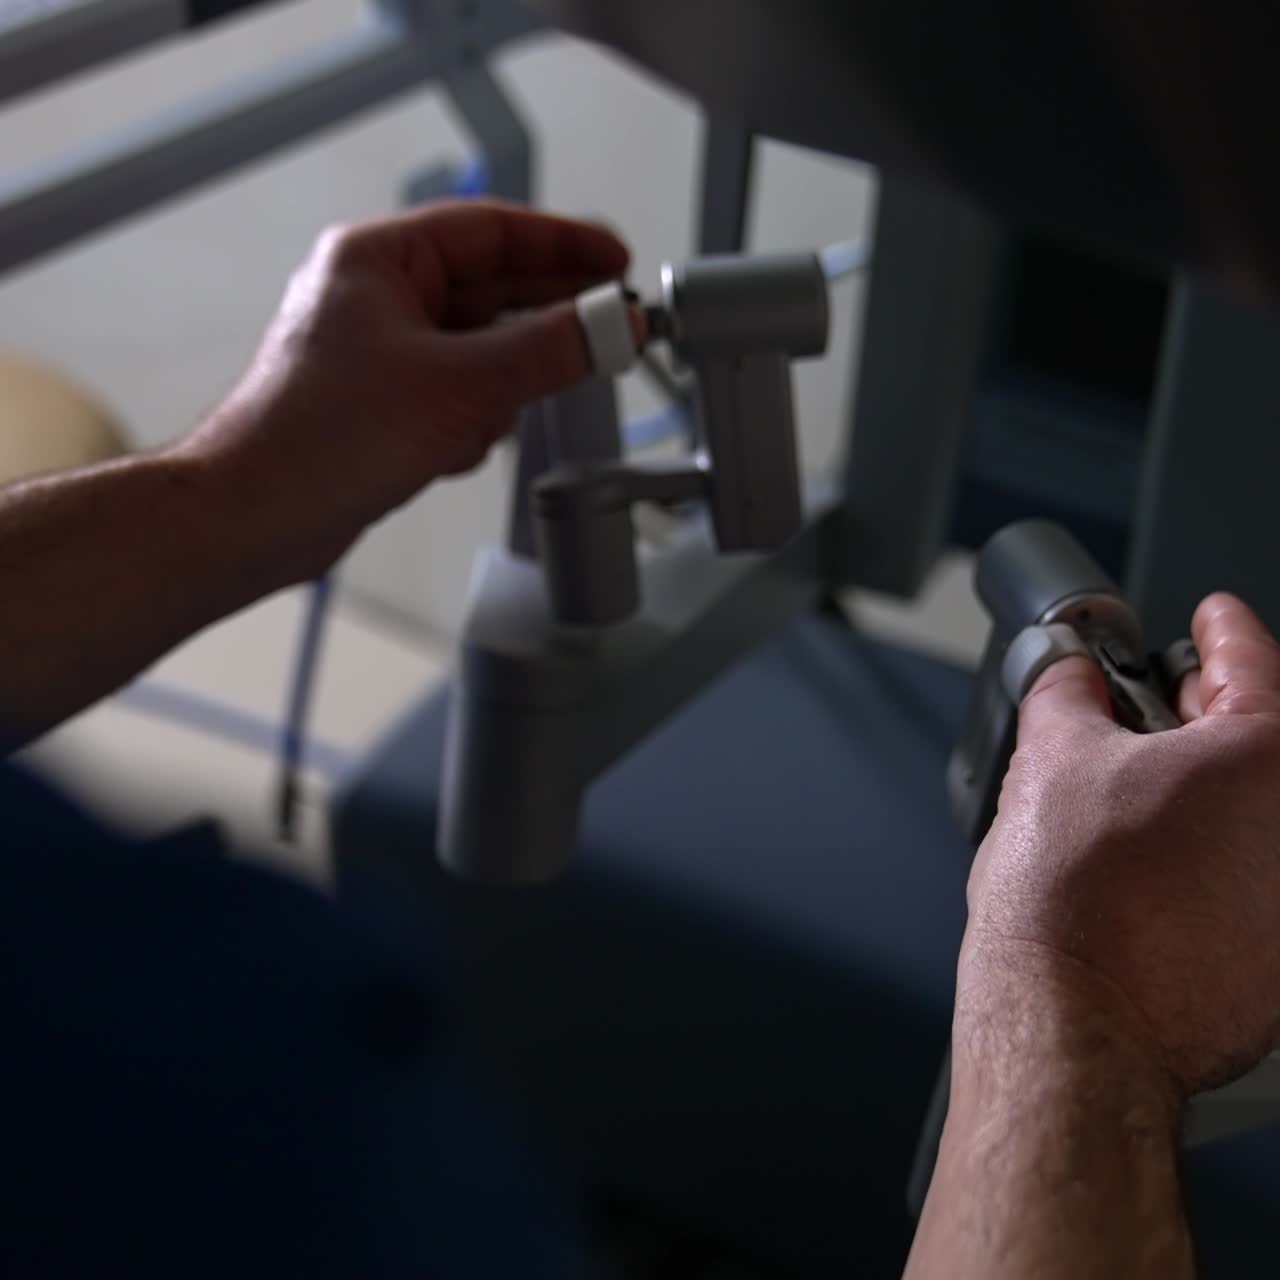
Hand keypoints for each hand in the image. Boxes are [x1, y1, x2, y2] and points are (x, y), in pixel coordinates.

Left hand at [180, 199, 634, 575]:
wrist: (256, 517)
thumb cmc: (317, 440)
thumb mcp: (463, 386)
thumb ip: (550, 350)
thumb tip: (611, 326)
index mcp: (378, 259)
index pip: (492, 230)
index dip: (563, 246)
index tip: (613, 264)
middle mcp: (375, 296)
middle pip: (490, 289)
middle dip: (543, 322)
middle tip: (604, 332)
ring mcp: (378, 351)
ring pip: (477, 349)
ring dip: (500, 385)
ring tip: (493, 417)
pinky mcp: (382, 402)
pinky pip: (456, 392)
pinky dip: (471, 418)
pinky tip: (456, 448)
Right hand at [962, 592, 1279, 1099]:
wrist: (1072, 1027)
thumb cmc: (1071, 906)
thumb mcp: (1049, 757)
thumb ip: (1066, 692)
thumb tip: (1067, 674)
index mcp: (1269, 758)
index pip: (1253, 660)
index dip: (1221, 629)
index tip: (1212, 619)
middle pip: (1263, 737)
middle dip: (1205, 708)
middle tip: (1150, 701)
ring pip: (1255, 812)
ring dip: (1203, 788)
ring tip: (1127, 793)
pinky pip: (1251, 880)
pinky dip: (1210, 856)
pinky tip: (1144, 865)